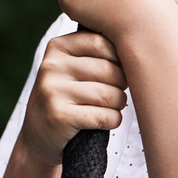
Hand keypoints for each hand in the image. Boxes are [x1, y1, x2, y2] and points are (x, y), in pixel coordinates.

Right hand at [19, 30, 126, 159]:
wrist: (39, 134)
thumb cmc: (68, 95)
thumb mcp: (72, 67)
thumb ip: (95, 51)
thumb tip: (138, 45)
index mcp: (57, 47)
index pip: (101, 43)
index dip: (119, 58)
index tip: (119, 70)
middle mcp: (52, 66)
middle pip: (107, 70)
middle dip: (121, 84)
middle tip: (118, 92)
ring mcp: (53, 92)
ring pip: (108, 94)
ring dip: (119, 104)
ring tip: (114, 106)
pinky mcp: (59, 117)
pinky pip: (103, 116)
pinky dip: (113, 120)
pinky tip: (108, 120)